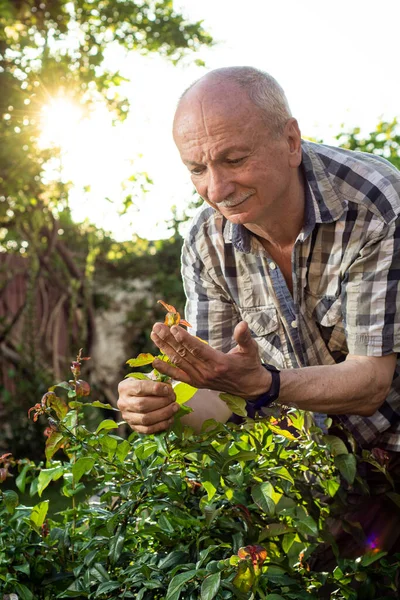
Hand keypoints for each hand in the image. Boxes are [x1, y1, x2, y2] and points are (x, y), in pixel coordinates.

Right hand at [117, 378, 178, 433]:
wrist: (137, 398)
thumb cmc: (145, 386)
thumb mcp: (148, 378)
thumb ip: (156, 379)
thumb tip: (168, 386)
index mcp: (125, 387)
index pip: (140, 388)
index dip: (156, 389)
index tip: (169, 389)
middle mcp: (123, 403)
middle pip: (143, 404)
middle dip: (162, 402)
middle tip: (173, 398)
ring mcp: (127, 417)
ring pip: (146, 418)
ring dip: (164, 414)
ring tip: (175, 407)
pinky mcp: (134, 427)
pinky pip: (148, 429)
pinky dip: (161, 425)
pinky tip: (171, 419)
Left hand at [150, 320, 270, 398]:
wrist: (250, 388)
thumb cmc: (250, 365)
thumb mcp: (251, 350)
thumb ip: (245, 337)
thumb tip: (242, 324)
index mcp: (219, 363)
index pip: (198, 349)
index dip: (184, 339)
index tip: (172, 328)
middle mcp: (206, 372)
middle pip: (184, 354)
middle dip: (168, 339)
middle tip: (157, 326)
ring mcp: (199, 379)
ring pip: (178, 362)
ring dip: (164, 348)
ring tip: (154, 335)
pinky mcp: (196, 383)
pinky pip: (178, 376)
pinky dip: (166, 369)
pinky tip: (154, 362)